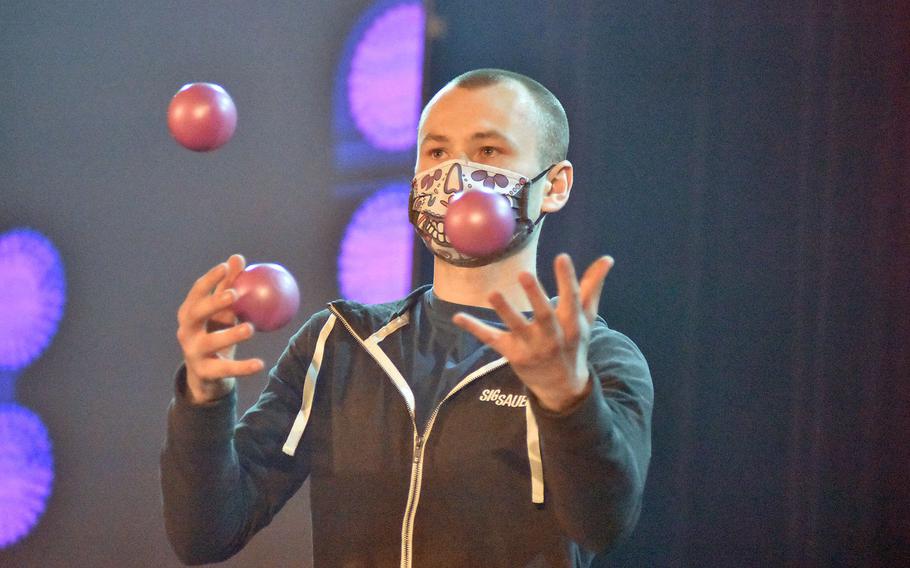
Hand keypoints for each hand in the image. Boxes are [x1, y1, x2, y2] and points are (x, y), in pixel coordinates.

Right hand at [175, 254, 263, 403]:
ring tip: (250, 328)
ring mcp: (192, 352)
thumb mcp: (222, 312)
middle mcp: (186, 331)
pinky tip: (260, 363)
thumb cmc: (216, 333)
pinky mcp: (203, 372)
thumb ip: (229, 287)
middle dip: (213, 302)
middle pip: (196, 313)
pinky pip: (225, 369)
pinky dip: (243, 367)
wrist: (205, 375)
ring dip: (230, 334)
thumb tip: (238, 258)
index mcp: (189, 312)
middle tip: (234, 294)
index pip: (197, 292)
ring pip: (211, 342)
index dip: (209, 279)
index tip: (225, 267)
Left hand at [452, 254, 613, 411]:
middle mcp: (552, 336)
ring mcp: (531, 346)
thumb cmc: (573, 343)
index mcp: (572, 324)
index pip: (571, 299)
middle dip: (535, 295)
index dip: (567, 279)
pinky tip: (457, 317)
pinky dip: (475, 329)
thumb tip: (607, 259)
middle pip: (544, 315)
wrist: (563, 386)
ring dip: (504, 311)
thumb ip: (592, 287)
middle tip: (525, 274)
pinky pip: (492, 340)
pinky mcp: (512, 354)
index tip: (562, 257)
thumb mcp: (586, 318)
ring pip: (516, 328)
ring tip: (492, 293)